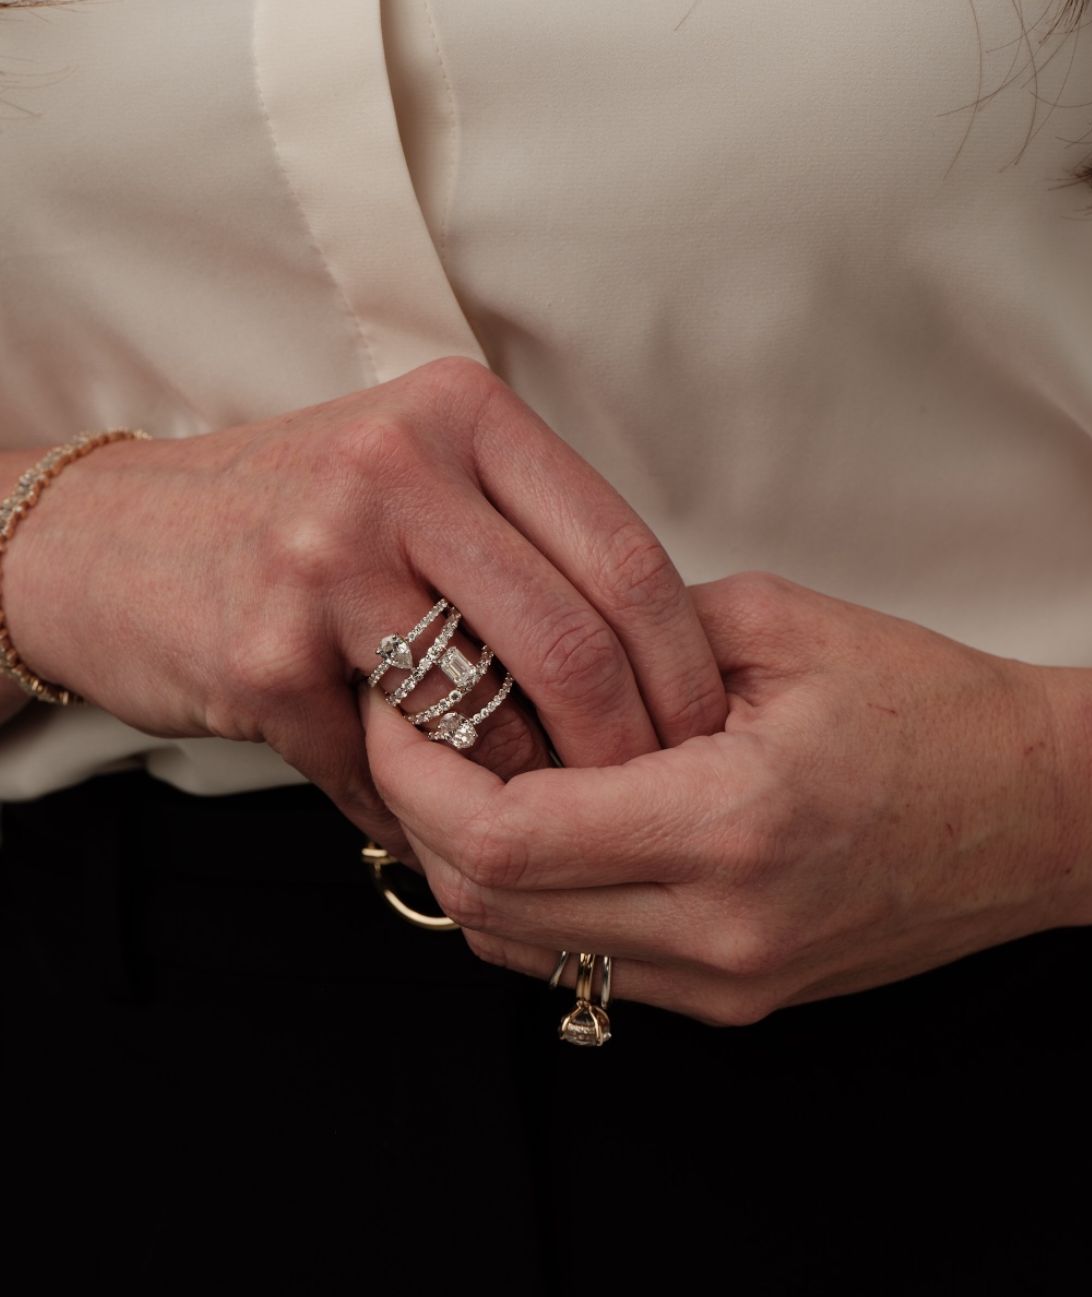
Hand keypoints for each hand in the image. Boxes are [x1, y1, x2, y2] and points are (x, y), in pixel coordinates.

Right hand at [3, 357, 725, 855]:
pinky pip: (390, 765)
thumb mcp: (417, 475)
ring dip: (526, 792)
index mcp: (462, 413)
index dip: (683, 664)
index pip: (624, 553)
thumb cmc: (295, 519)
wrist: (114, 541)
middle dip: (628, 749)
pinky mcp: (268, 647)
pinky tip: (421, 813)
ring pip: (490, 716)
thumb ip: (525, 538)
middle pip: (574, 640)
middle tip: (645, 803)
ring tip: (537, 815)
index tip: (705, 734)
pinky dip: (420, 810)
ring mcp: (326, 553)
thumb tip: (652, 669)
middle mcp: (397, 464)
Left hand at [367, 570, 1091, 1021]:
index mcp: (730, 825)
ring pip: (517, 948)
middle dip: (414, 813)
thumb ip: (625, 634)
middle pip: (484, 904)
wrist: (1037, 812)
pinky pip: (578, 965)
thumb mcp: (774, 628)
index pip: (500, 833)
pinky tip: (531, 827)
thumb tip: (509, 649)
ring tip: (460, 771)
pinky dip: (524, 902)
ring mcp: (725, 984)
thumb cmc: (929, 710)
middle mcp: (718, 931)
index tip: (397, 702)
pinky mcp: (731, 1000)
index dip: (413, 771)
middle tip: (407, 726)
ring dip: (460, 863)